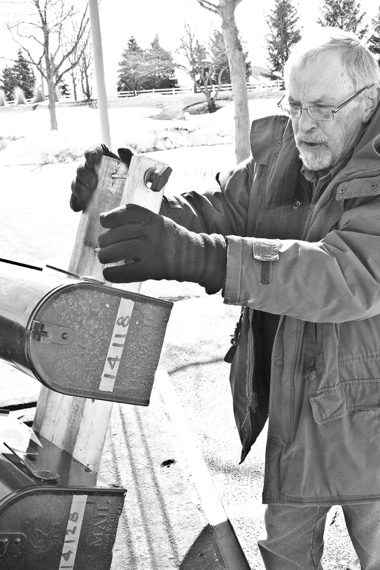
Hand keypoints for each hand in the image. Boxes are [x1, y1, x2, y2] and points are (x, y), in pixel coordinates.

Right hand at [70, 144, 133, 211]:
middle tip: (93, 184)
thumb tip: (120, 149)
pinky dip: (74, 203)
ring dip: (78, 188)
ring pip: (76, 182)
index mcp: (106, 159)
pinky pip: (74, 199)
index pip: (95, 150)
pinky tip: (78, 207)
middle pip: (82, 167)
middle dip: (84, 175)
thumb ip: (130, 156)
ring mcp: (87, 184)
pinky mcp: (84, 199)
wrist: (135, 204)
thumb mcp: (136, 169)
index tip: (91, 161)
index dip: (90, 153)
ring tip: (86, 196)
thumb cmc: (135, 183)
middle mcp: (93, 170)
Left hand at [98, 204, 226, 293]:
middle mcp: (151, 232)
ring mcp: (151, 250)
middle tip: (103, 246)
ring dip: (104, 256)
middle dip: (104, 241)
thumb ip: (135, 220)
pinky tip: (109, 273)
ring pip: (115, 252)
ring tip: (105, 258)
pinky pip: (123, 272)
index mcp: (152, 218)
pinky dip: (111, 274)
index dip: (110, 217)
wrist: (194, 257)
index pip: (126, 212)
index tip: (104, 222)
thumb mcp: (158, 222)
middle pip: (115, 234)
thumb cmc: (170, 240)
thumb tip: (103, 219)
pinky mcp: (151, 269)